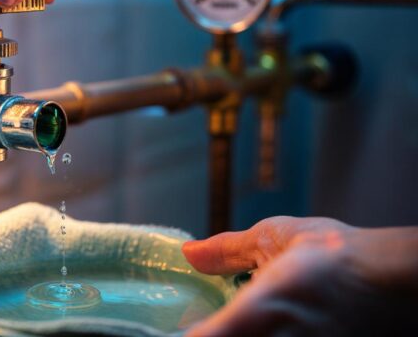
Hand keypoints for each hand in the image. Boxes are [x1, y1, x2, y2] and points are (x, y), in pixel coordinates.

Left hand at [182, 216, 417, 335]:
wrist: (393, 281)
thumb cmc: (338, 257)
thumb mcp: (276, 238)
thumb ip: (227, 251)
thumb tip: (189, 253)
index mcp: (261, 311)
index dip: (186, 332)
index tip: (171, 325)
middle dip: (210, 332)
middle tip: (199, 319)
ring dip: (236, 334)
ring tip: (230, 320)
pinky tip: (262, 328)